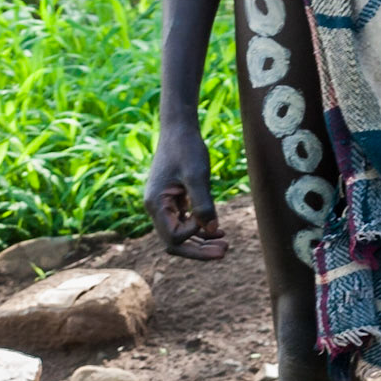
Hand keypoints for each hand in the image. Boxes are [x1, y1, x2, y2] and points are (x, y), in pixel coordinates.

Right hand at [144, 123, 228, 258]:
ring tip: (225, 245)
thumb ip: (203, 204)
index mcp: (156, 204)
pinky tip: (218, 230)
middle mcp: (156, 208)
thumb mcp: (197, 175)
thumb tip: (211, 232)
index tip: (211, 223)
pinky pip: (184, 221)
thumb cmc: (187, 148)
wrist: (180, 128)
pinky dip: (199, 228)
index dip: (193, 236)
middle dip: (198, 250)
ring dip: (201, 241)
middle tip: (224, 252)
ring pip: (180, 234)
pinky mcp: (173, 199)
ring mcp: (163, 204)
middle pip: (174, 242)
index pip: (172, 238)